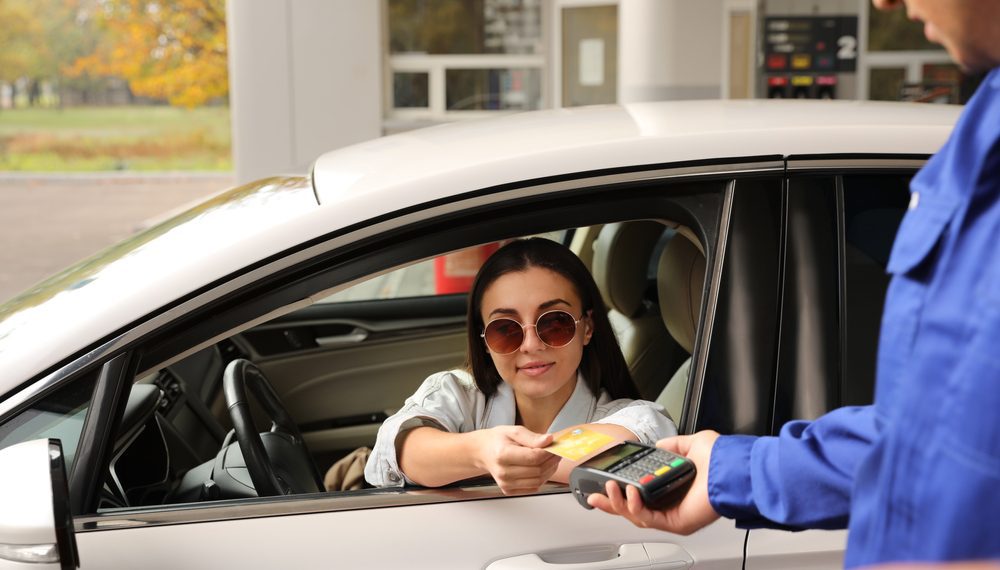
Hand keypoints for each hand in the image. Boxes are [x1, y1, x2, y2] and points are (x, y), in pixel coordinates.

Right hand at [475, 426, 559, 494]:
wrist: (482, 452)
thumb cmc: (496, 440)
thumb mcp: (513, 431)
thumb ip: (532, 437)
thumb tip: (548, 440)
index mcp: (502, 454)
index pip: (533, 457)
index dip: (548, 452)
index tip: (555, 446)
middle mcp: (503, 472)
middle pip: (537, 470)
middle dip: (551, 461)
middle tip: (557, 451)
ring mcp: (506, 484)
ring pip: (538, 481)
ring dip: (549, 470)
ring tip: (552, 459)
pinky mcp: (509, 490)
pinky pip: (533, 487)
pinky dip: (542, 478)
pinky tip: (543, 468)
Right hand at [587, 430, 720, 534]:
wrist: (733, 469)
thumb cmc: (721, 460)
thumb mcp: (691, 444)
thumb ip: (673, 445)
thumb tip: (659, 446)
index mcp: (673, 489)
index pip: (642, 494)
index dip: (621, 491)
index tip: (606, 483)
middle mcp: (672, 504)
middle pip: (633, 510)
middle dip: (611, 504)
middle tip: (595, 496)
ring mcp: (673, 515)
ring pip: (636, 517)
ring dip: (618, 504)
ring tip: (610, 489)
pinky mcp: (676, 523)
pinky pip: (648, 519)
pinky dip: (634, 507)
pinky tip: (630, 493)